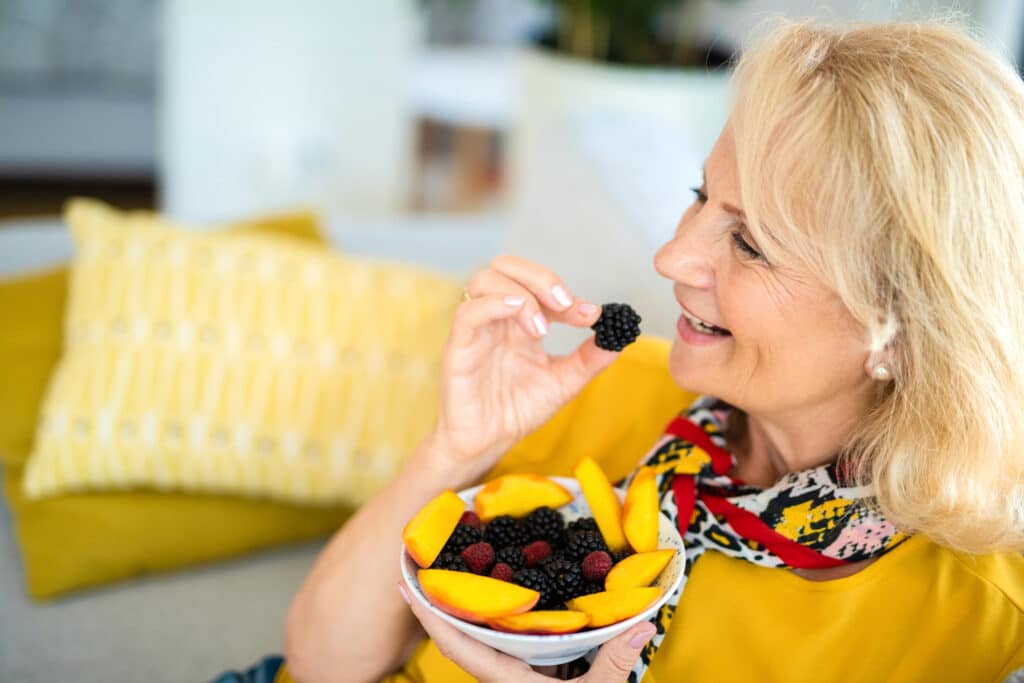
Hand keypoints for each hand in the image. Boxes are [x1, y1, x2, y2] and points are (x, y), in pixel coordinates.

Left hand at [398, 581, 656, 681]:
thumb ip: (616, 661)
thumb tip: (643, 622)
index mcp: (506, 681)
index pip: (458, 645)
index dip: (431, 616)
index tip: (406, 586)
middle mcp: (503, 676)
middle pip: (463, 634)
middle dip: (445, 601)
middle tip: (431, 561)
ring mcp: (515, 676)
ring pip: (485, 637)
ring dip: (473, 606)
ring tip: (463, 566)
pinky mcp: (531, 676)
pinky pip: (511, 641)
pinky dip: (505, 616)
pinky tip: (512, 593)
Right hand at [430, 255, 619, 480]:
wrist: (487, 444)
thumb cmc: (517, 410)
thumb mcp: (563, 383)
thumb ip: (589, 359)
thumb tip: (620, 337)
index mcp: (519, 322)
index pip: (539, 287)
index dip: (566, 294)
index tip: (592, 314)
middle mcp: (496, 319)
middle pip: (506, 266)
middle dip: (541, 278)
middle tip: (565, 304)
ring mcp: (476, 330)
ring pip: (486, 281)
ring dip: (522, 293)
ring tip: (542, 327)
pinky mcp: (458, 348)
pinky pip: (468, 312)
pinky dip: (495, 304)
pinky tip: (520, 315)